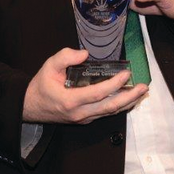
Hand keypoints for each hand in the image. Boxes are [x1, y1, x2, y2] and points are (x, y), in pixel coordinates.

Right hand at [22, 48, 147, 123]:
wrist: (30, 106)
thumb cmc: (41, 86)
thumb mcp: (49, 66)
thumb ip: (65, 57)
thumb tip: (84, 54)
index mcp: (70, 100)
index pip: (98, 93)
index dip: (114, 84)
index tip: (126, 73)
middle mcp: (79, 113)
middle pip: (110, 107)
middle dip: (129, 97)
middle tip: (143, 87)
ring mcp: (83, 118)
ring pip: (110, 112)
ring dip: (127, 103)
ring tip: (141, 92)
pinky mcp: (85, 119)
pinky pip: (105, 113)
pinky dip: (119, 106)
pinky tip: (128, 98)